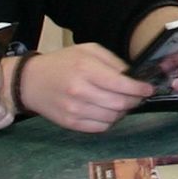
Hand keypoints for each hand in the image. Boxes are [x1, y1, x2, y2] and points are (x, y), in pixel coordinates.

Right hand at [15, 42, 154, 131]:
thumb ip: (112, 61)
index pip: (121, 85)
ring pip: (112, 118)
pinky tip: (107, 111)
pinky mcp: (70, 123)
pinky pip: (100, 128)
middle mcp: (80, 91)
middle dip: (134, 101)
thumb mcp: (87, 50)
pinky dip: (109, 121)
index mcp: (86, 69)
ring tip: (121, 103)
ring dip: (122, 112)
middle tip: (137, 96)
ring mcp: (74, 110)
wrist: (30, 81)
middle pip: (120, 104)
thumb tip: (132, 76)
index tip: (148, 89)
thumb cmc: (62, 63)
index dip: (139, 89)